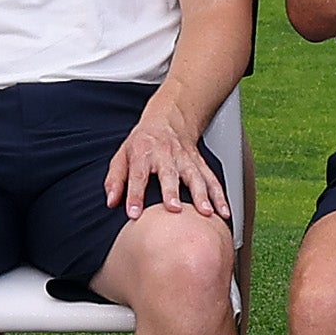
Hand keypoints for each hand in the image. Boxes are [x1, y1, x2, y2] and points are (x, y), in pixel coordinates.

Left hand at [106, 113, 228, 218]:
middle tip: (174, 208)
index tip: (134, 214)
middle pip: (170, 174)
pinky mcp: (200, 164)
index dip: (134, 195)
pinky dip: (220, 196)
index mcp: (143, 153)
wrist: (169, 120)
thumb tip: (112, 201)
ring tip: (206, 213)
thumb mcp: (122, 154)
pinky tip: (224, 212)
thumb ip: (116, 179)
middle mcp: (166, 155)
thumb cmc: (143, 143)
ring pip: (196, 177)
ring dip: (202, 195)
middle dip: (172, 191)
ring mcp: (186, 159)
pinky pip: (212, 180)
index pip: (138, 175)